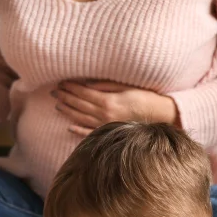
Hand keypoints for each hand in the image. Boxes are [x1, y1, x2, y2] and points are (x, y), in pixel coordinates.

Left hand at [52, 81, 178, 136]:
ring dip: (68, 111)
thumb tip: (87, 84)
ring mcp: (106, 125)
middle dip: (65, 97)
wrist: (162, 116)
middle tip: (53, 92)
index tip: (61, 82)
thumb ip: (106, 86)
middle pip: (79, 105)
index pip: (83, 93)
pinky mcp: (110, 133)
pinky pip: (91, 133)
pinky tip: (69, 127)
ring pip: (81, 118)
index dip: (71, 87)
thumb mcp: (126, 87)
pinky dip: (79, 131)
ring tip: (57, 105)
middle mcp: (104, 114)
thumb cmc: (146, 98)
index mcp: (108, 101)